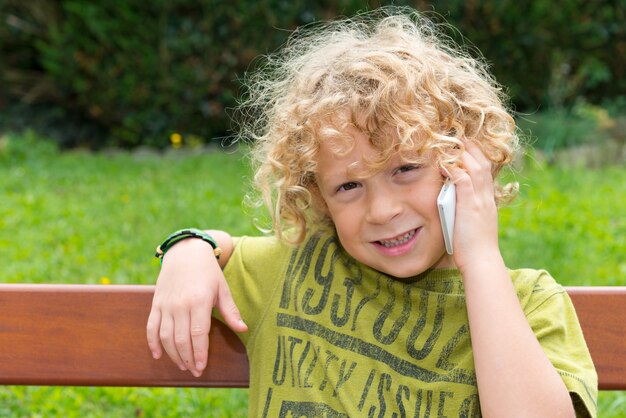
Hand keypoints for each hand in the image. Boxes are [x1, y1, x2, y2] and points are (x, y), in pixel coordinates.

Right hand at [146, 235, 247, 376]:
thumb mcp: (222, 288)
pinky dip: (152, 343)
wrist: (185, 252)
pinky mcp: (156, 304)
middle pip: (181, 340)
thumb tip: (243, 329)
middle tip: (195, 371)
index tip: (202, 367)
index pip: (198, 334)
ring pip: (166, 337)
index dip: (200, 353)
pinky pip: (151, 327)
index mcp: (199, 301)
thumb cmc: (208, 272)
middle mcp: (180, 305)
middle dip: (188, 359)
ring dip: (173, 355)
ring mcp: (166, 305)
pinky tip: (158, 355)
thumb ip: (231, 311)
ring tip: (183, 365)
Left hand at [446, 140, 499, 271]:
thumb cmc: (474, 247)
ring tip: (453, 141)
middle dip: (472, 148)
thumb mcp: (472, 223)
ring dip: (464, 153)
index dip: (477, 156)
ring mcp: (480, 201)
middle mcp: (486, 197)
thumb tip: (453, 201)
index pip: (485, 171)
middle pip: (482, 164)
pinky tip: (445, 163)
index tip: (467, 146)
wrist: (482, 261)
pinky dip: (455, 170)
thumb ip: (466, 209)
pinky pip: (464, 182)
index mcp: (487, 201)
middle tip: (460, 135)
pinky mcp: (471, 207)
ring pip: (475, 168)